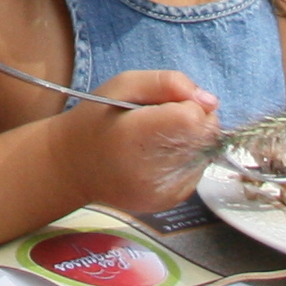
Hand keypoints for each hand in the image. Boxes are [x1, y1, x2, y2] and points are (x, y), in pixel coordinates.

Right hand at [53, 70, 222, 216]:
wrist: (74, 168)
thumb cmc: (97, 120)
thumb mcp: (122, 85)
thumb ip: (167, 83)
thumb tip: (210, 101)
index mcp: (134, 136)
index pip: (192, 119)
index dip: (189, 104)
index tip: (169, 103)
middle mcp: (151, 170)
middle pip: (204, 137)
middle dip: (195, 121)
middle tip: (165, 118)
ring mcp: (162, 191)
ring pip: (205, 154)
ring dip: (191, 141)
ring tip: (158, 139)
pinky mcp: (170, 202)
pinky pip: (197, 172)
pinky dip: (187, 160)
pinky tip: (161, 156)